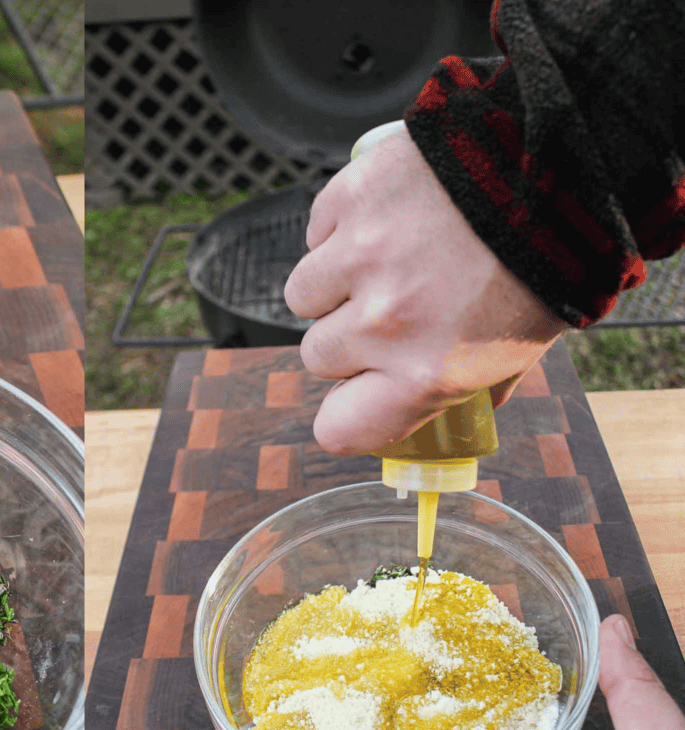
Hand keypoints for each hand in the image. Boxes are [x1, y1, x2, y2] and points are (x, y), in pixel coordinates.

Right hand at [283, 128, 565, 454]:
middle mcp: (383, 324)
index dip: (343, 414)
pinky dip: (339, 231)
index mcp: (426, 373)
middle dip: (346, 338)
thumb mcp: (523, 346)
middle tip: (389, 310)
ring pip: (303, 296)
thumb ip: (479, 383)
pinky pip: (317, 234)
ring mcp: (357, 259)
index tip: (355, 395)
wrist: (562, 164)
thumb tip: (464, 410)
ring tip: (381, 261)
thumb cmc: (548, 264)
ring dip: (333, 284)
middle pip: (318, 357)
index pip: (338, 429)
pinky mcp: (347, 202)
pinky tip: (386, 219)